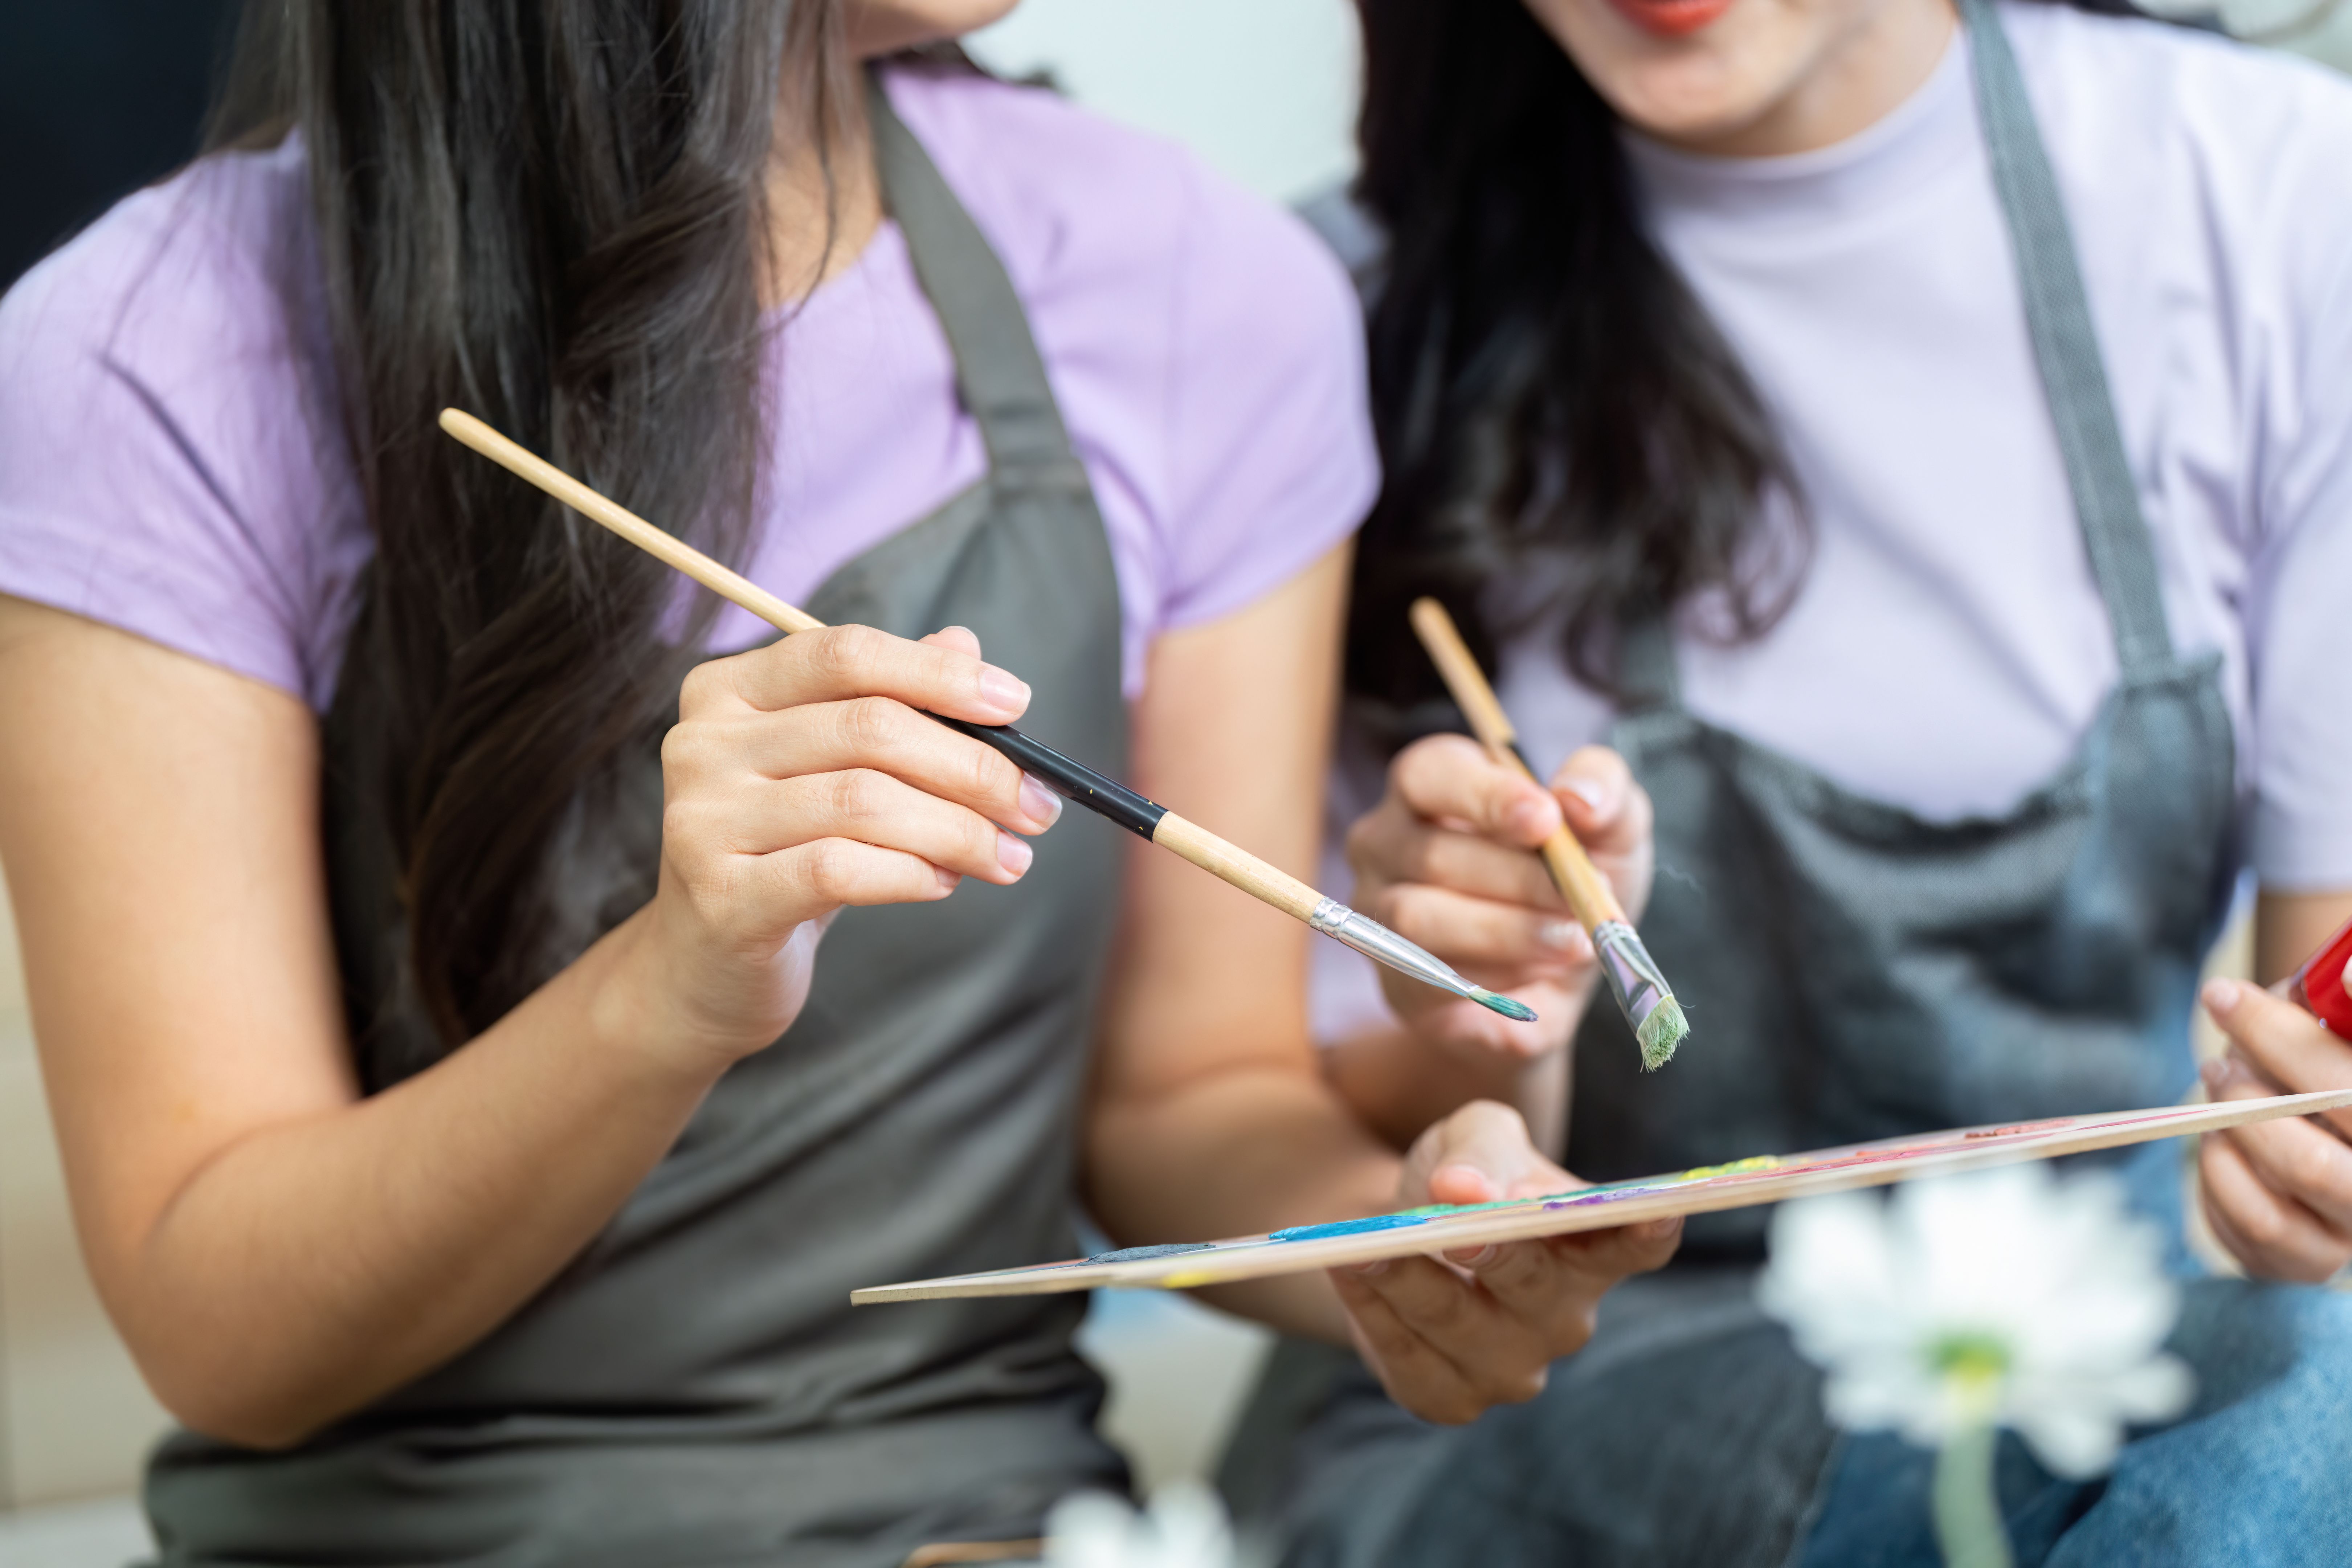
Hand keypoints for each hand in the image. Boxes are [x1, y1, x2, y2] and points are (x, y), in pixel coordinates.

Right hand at [614, 624, 1061, 1072]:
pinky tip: (944, 883)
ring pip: (864, 802)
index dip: (939, 674)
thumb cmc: (784, 852)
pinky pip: (840, 869)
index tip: (1018, 702)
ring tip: (1007, 856)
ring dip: (959, 830)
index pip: (847, 655)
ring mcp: (703, 820)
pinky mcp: (722, 896)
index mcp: (728, 690)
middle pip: (869, 729)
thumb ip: (889, 700)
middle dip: (975, 767)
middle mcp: (702, 744)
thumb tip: (967, 645)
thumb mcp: (832, 768)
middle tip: (1038, 806)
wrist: (707, 965)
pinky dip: (911, 873)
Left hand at [1329, 1100, 1680, 1424]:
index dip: (1647, 1233)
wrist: (1404, 1230)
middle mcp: (1564, 1317)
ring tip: (1359, 1246)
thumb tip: (1464, 1192)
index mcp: (1592, 1251)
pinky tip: (1346, 1271)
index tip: (1655, 1214)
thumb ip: (1480, 1151)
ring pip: (1461, 1328)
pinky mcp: (1449, 1397)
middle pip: (1537, 1291)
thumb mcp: (1473, 1137)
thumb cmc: (1462, 1177)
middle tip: (1455, 1230)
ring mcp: (1512, 1368)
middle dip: (1496, 1257)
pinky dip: (1373, 1314)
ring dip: (1408, 1282)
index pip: (1636, 1247)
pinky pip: (1408, 1360)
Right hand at [1345, 737, 1653, 1058]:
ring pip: (1421, 917)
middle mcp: (1385, 843)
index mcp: (1429, 785)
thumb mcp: (1609, 823)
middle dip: (1518, 879)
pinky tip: (1539, 973)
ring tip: (1573, 942)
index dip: (1485, 796)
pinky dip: (1496, 978)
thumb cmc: (1572, 877)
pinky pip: (1429, 977)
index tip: (1546, 819)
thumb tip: (1577, 797)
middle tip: (1581, 899)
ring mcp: (1379, 913)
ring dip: (1510, 931)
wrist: (1565, 972)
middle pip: (1430, 854)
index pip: (1429, 774)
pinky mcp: (1395, 981)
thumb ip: (1602, 787)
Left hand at [2196, 977, 2351, 1281]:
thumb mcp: (2336, 1024)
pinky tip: (2222, 1141)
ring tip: (2218, 1095)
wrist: (2335, 1118)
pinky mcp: (2308, 1263)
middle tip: (2219, 1065)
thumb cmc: (2335, 1063)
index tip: (2221, 996)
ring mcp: (2349, 1236)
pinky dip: (2217, 1177)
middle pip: (2308, 1167)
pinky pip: (2243, 1230)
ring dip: (2224, 1144)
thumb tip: (2348, 975)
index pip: (2346, 1091)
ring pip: (2269, 1213)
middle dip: (2245, 1106)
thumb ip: (2340, 1001)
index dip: (2278, 1038)